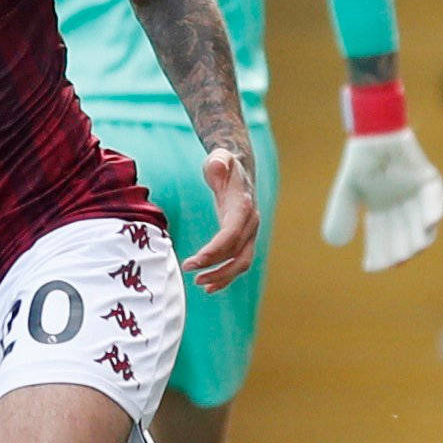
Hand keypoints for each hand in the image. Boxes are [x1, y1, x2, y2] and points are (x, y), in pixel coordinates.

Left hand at [180, 148, 259, 292]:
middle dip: (217, 268)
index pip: (232, 234)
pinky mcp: (244, 238)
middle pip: (238, 253)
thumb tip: (217, 166)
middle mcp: (251, 222)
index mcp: (244, 206)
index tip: (195, 261)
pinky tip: (210, 285)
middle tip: (191, 273)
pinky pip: (238, 261)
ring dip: (222, 276)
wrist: (239, 169)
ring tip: (199, 283)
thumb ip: (219, 161)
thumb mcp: (220, 157)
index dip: (215, 250)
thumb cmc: (224, 164)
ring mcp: (250, 232)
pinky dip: (226, 275)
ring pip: (242, 262)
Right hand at [321, 128, 442, 270]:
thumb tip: (334, 244)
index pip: (381, 238)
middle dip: (398, 250)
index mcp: (382, 211)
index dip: (378, 253)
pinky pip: (434, 200)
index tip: (372, 267)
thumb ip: (341, 213)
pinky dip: (432, 212)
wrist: (374, 131)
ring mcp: (417, 197)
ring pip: (421, 225)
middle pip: (402, 236)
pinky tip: (428, 224)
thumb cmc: (361, 159)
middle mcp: (402, 208)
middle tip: (394, 261)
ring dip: (418, 238)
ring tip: (411, 251)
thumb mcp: (347, 190)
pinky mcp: (429, 182)